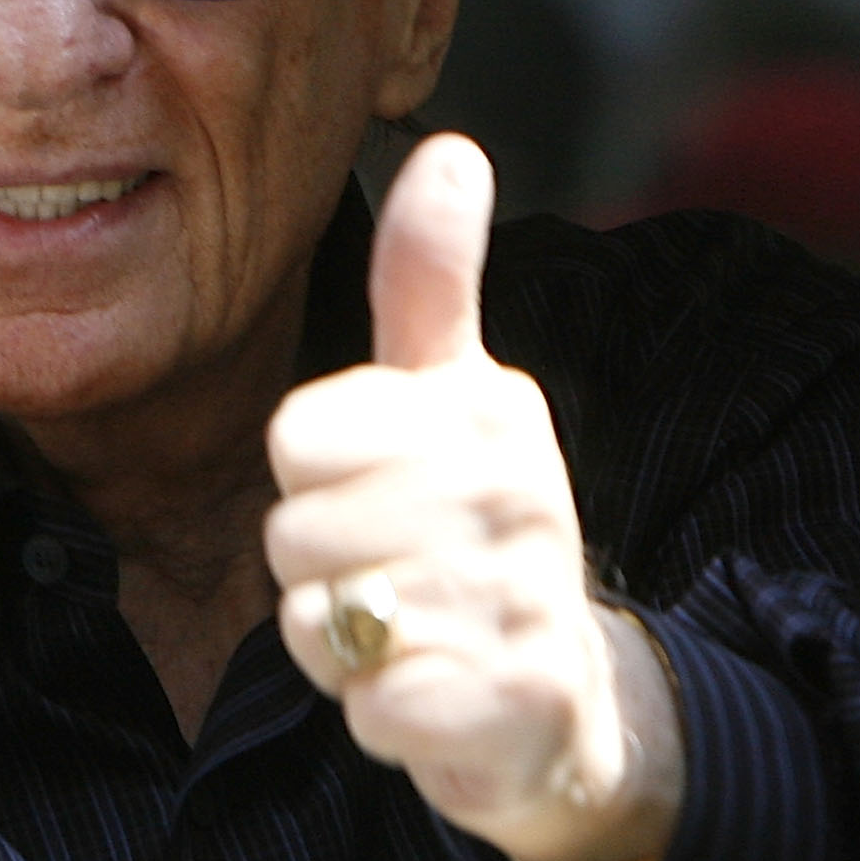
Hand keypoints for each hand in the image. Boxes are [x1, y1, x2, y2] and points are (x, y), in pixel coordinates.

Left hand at [266, 135, 680, 860]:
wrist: (565, 697)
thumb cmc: (477, 531)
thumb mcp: (451, 394)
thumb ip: (432, 278)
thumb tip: (450, 147)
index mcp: (490, 409)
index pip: (296, 435)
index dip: (307, 478)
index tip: (370, 487)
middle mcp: (518, 494)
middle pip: (294, 532)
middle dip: (316, 568)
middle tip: (386, 573)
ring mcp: (522, 600)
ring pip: (321, 619)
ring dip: (341, 642)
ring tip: (407, 632)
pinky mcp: (515, 704)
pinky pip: (372, 704)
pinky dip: (376, 712)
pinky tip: (427, 695)